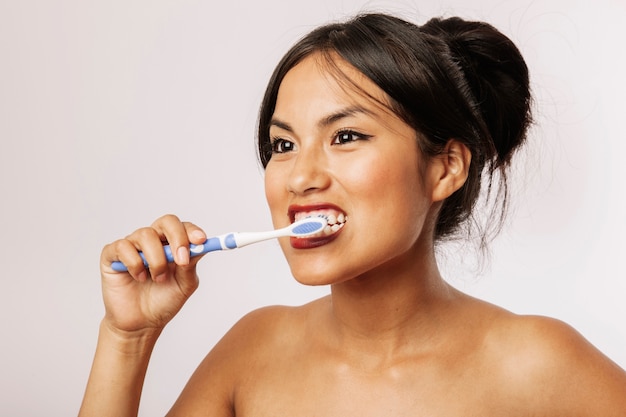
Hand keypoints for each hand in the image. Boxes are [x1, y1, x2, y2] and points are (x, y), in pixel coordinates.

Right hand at [99, 214, 206, 333]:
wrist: (141, 324)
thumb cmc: (163, 301)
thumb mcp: (184, 285)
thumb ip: (191, 265)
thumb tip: (200, 246)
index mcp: (172, 245)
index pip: (183, 227)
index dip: (192, 231)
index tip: (201, 241)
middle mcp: (153, 241)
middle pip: (166, 222)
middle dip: (177, 238)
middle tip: (181, 260)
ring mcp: (132, 246)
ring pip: (145, 235)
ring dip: (156, 260)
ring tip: (157, 279)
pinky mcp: (112, 255)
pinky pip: (123, 246)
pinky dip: (134, 263)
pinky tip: (139, 277)